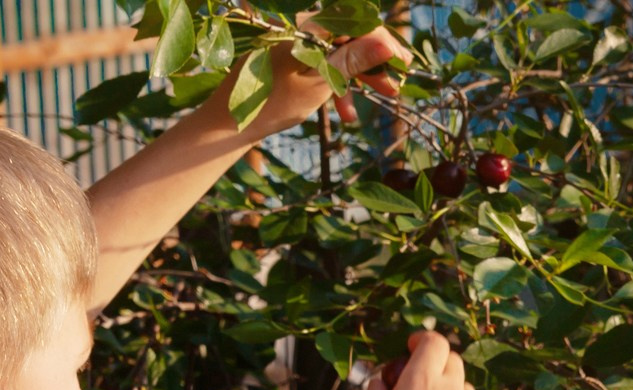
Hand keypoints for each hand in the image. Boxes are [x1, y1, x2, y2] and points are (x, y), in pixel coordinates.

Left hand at [246, 27, 407, 138]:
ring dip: (358, 76)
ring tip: (379, 100)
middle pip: (348, 37)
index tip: (405, 65)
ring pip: (337, 52)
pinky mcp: (288, 57)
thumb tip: (385, 41)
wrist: (228, 122)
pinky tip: (347, 112)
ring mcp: (294, 42)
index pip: (357, 24)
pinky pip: (320, 64)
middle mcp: (301, 27)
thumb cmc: (270, 103)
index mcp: (307, 26)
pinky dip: (336, 84)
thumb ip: (352, 60)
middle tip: (395, 86)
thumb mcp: (319, 83)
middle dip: (373, 62)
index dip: (384, 44)